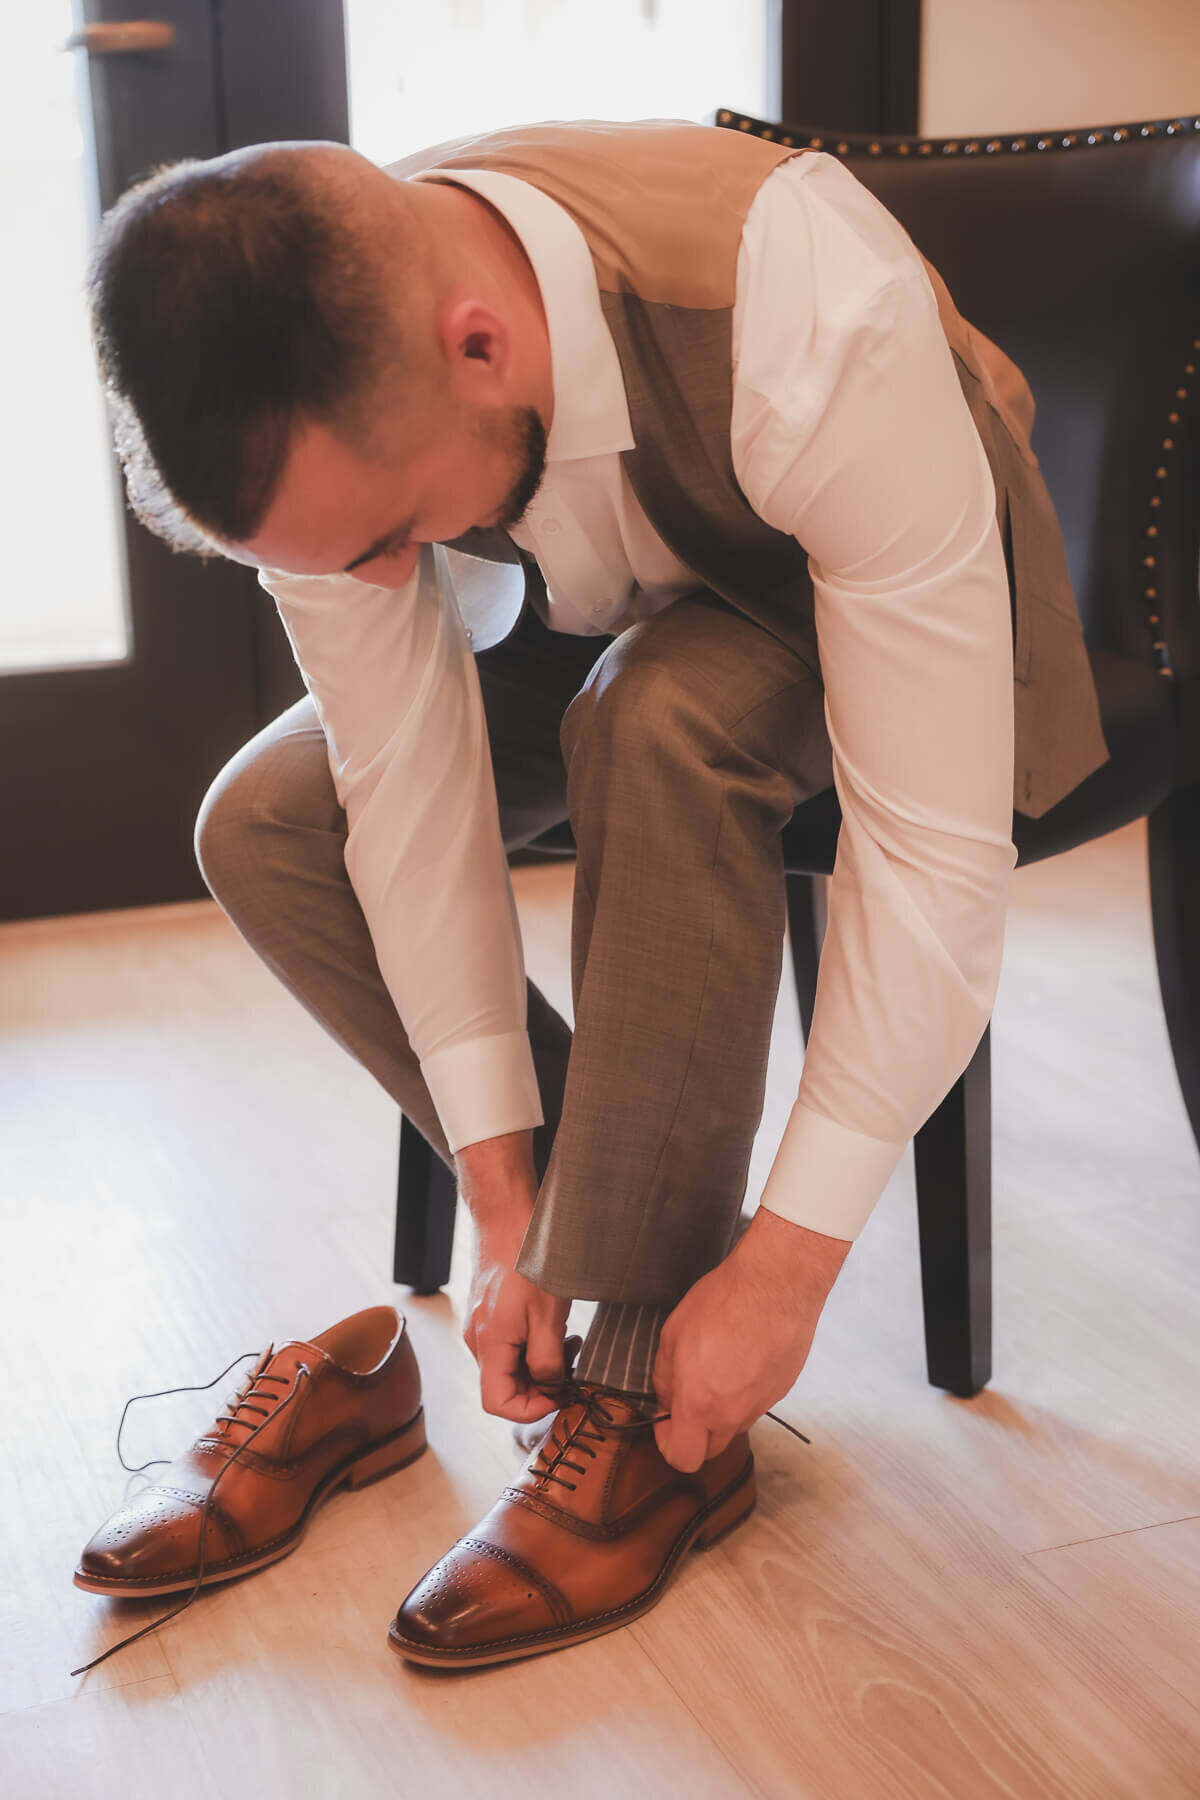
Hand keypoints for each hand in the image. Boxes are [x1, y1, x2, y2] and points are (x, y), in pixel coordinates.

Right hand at [463, 1215, 571, 1422]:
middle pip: (505, 1387)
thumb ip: (548, 1360)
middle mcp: (478, 1342)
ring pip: (509, 1366)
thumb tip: (550, 1386)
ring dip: (540, 1364)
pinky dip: (532, 1346)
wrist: (507, 1219)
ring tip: (568, 1341)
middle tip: (572, 1363)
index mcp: (489, 1345)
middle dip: (542, 1384)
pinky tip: (553, 1327)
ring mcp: (481, 1329)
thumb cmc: (529, 1263)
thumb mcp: (549, 1316)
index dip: (531, 1409)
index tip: (561, 1393)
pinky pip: (509, 1347)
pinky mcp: (489, 1317)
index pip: (498, 1404)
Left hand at [652, 1209, 850, 1472]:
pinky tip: (744, 1356)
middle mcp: (732, 1414)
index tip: (665, 1421)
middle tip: (689, 1396)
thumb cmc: (722, 1302)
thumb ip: (665, 1378)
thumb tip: (668, 1400)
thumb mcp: (673, 1334)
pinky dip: (746, 1390)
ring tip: (720, 1366)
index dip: (667, 1444)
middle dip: (695, 1432)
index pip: (682, 1458)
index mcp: (699, 1404)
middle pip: (710, 1449)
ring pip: (735, 1423)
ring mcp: (762, 1404)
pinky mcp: (782, 1390)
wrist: (776, 1284)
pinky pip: (756, 1402)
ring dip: (722, 1409)